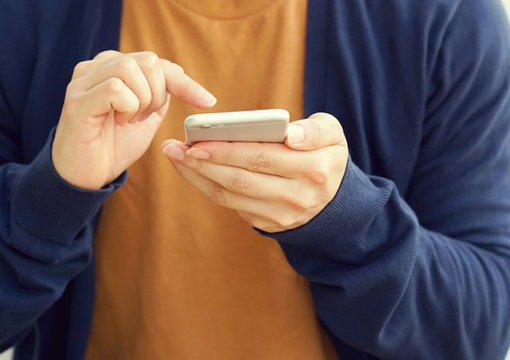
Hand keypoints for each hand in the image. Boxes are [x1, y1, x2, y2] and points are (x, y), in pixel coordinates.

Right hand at [52, 50, 215, 189]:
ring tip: (130, 120)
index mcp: (112, 67)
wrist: (85, 176)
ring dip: (143, 100)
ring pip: (131, 70)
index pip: (157, 63)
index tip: (208, 102)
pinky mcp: (77, 100)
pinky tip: (118, 122)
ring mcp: (83, 81)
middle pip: (148, 61)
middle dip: (159, 94)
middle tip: (145, 117)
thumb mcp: (146, 116)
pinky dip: (127, 107)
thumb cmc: (113, 145)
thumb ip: (160, 94)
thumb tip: (182, 77)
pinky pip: (116, 88)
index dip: (185, 82)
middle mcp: (95, 67)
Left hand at [161, 113, 348, 232]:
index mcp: (316, 168)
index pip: (266, 157)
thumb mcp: (332, 134)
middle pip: (243, 177)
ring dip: (198, 174)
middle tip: (177, 145)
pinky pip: (231, 204)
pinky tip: (191, 169)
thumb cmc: (324, 154)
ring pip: (232, 193)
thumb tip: (289, 136)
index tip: (203, 140)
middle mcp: (299, 195)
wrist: (333, 200)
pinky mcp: (268, 224)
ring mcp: (282, 214)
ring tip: (175, 154)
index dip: (231, 150)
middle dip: (206, 160)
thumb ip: (315, 129)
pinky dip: (206, 185)